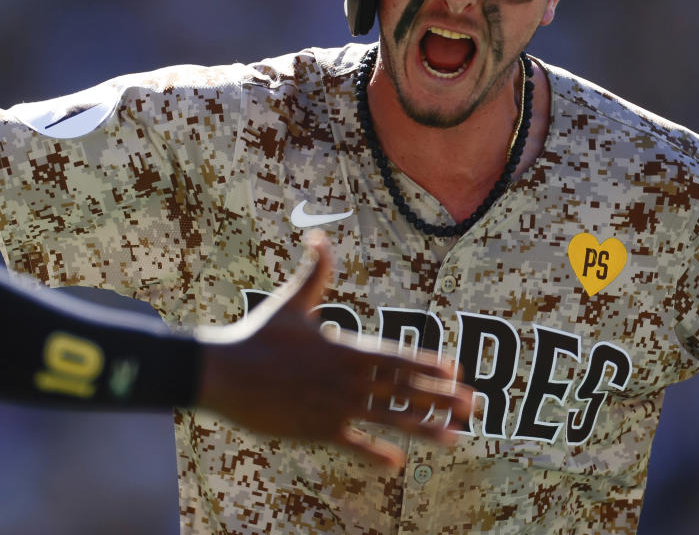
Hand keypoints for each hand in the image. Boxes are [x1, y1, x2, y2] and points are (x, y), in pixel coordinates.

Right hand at [195, 230, 472, 468]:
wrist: (222, 372)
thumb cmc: (257, 336)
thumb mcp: (291, 302)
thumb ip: (315, 271)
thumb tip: (320, 233)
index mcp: (343, 348)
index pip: (395, 357)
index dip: (427, 365)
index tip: (456, 372)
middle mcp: (345, 379)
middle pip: (403, 389)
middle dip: (442, 397)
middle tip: (476, 405)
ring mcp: (333, 407)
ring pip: (389, 419)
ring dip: (425, 429)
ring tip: (456, 438)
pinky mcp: (315, 430)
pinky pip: (354, 445)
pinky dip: (376, 455)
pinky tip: (398, 465)